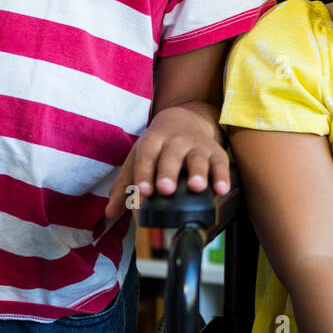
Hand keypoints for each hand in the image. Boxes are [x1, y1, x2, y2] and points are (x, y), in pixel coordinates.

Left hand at [104, 105, 231, 218]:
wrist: (185, 119)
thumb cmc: (158, 147)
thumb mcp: (138, 159)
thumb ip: (124, 186)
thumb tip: (110, 213)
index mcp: (152, 142)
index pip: (146, 157)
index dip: (144, 173)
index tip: (143, 191)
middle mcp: (175, 141)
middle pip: (171, 156)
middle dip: (168, 172)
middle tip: (166, 189)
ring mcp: (197, 145)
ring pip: (198, 157)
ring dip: (198, 172)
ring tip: (197, 187)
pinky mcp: (216, 151)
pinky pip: (221, 162)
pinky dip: (222, 176)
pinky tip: (222, 190)